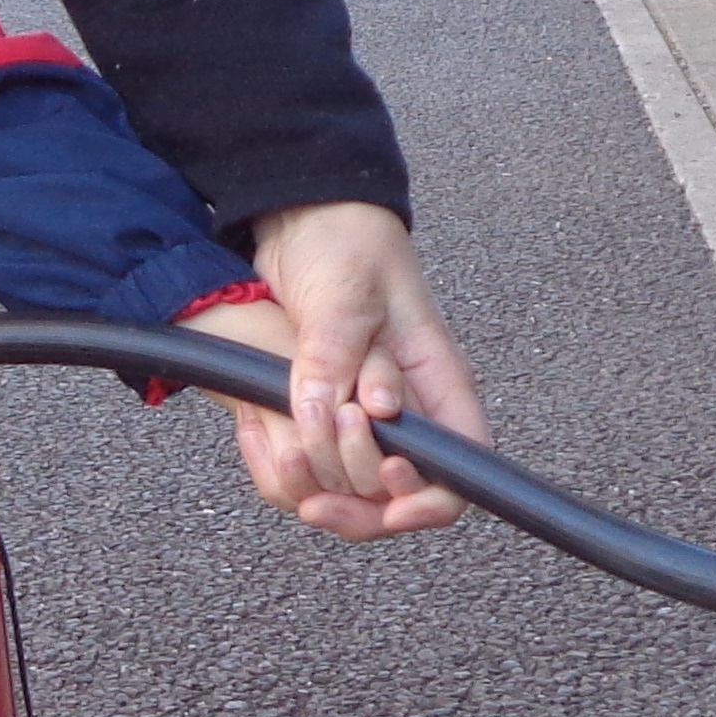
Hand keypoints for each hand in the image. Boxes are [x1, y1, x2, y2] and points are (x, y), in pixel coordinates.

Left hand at [229, 200, 478, 539]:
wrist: (300, 217)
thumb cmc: (346, 241)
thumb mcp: (346, 293)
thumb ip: (339, 356)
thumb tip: (337, 416)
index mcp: (434, 382)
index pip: (460, 468)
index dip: (427, 499)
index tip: (384, 499)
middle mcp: (407, 409)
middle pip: (399, 495)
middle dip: (357, 495)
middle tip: (313, 463)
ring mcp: (363, 416)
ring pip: (352, 490)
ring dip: (313, 482)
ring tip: (278, 443)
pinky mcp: (322, 413)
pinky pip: (309, 468)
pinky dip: (281, 468)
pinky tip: (255, 434)